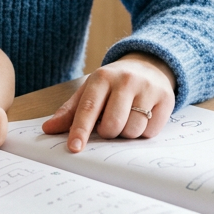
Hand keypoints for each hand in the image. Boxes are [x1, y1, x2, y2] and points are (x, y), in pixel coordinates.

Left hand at [41, 53, 175, 151]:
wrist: (147, 66)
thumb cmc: (113, 84)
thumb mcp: (90, 91)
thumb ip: (69, 111)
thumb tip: (48, 128)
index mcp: (101, 77)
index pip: (88, 108)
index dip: (80, 130)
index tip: (74, 148)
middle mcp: (125, 80)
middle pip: (113, 124)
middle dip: (108, 133)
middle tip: (109, 124)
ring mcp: (147, 88)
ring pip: (133, 130)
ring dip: (126, 133)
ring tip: (126, 118)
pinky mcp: (166, 99)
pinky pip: (151, 132)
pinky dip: (144, 132)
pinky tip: (142, 117)